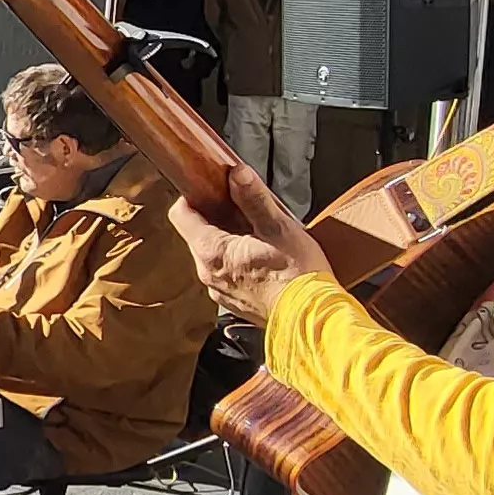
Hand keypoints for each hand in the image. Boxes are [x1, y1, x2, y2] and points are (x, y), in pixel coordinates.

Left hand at [170, 164, 329, 323]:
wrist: (312, 320)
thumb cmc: (297, 276)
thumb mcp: (278, 227)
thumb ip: (254, 198)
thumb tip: (237, 174)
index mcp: (211, 252)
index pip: (181, 214)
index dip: (193, 196)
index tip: (210, 187)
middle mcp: (208, 274)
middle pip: (197, 234)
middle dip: (217, 217)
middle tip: (244, 208)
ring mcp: (220, 291)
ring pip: (214, 255)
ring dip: (230, 241)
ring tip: (260, 234)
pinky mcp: (236, 303)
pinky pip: (228, 274)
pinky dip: (238, 262)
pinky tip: (264, 258)